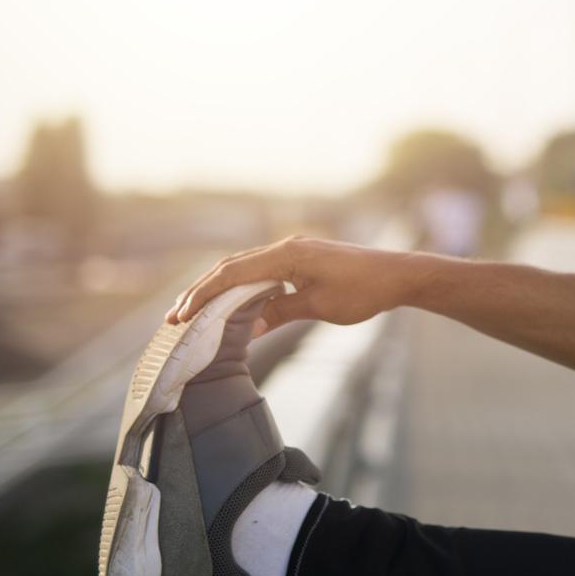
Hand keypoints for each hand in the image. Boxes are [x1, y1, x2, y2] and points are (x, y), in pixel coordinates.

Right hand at [167, 236, 417, 334]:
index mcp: (286, 255)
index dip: (204, 294)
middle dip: (202, 291)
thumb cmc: (364, 290)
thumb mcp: (319, 306)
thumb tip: (248, 328)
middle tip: (176, 316)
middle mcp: (286, 248)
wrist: (398, 276)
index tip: (182, 314)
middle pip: (231, 267)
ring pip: (245, 268)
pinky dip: (241, 286)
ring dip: (218, 288)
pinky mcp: (302, 260)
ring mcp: (294, 252)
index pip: (232, 273)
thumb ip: (280, 313)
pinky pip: (262, 271)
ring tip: (193, 309)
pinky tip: (231, 303)